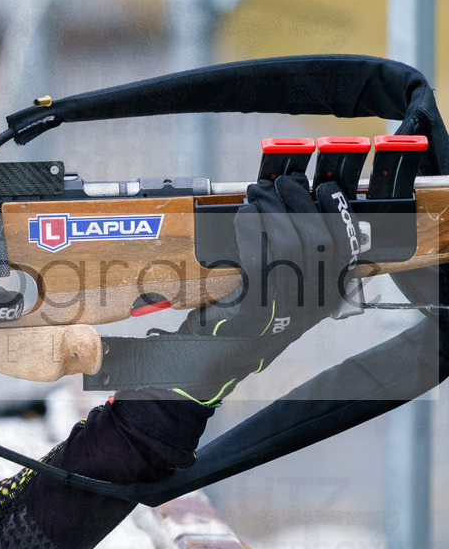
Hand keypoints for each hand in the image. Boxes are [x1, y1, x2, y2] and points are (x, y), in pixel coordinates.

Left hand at [174, 173, 360, 402]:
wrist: (205, 363)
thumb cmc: (236, 322)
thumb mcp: (275, 292)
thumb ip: (292, 261)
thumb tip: (291, 209)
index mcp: (324, 298)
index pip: (345, 244)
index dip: (335, 210)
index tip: (317, 187)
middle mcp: (313, 306)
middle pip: (318, 238)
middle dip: (296, 202)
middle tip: (274, 184)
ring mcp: (286, 310)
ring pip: (290, 243)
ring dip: (271, 210)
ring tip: (255, 195)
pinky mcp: (256, 311)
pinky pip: (261, 258)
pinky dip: (252, 230)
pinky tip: (243, 216)